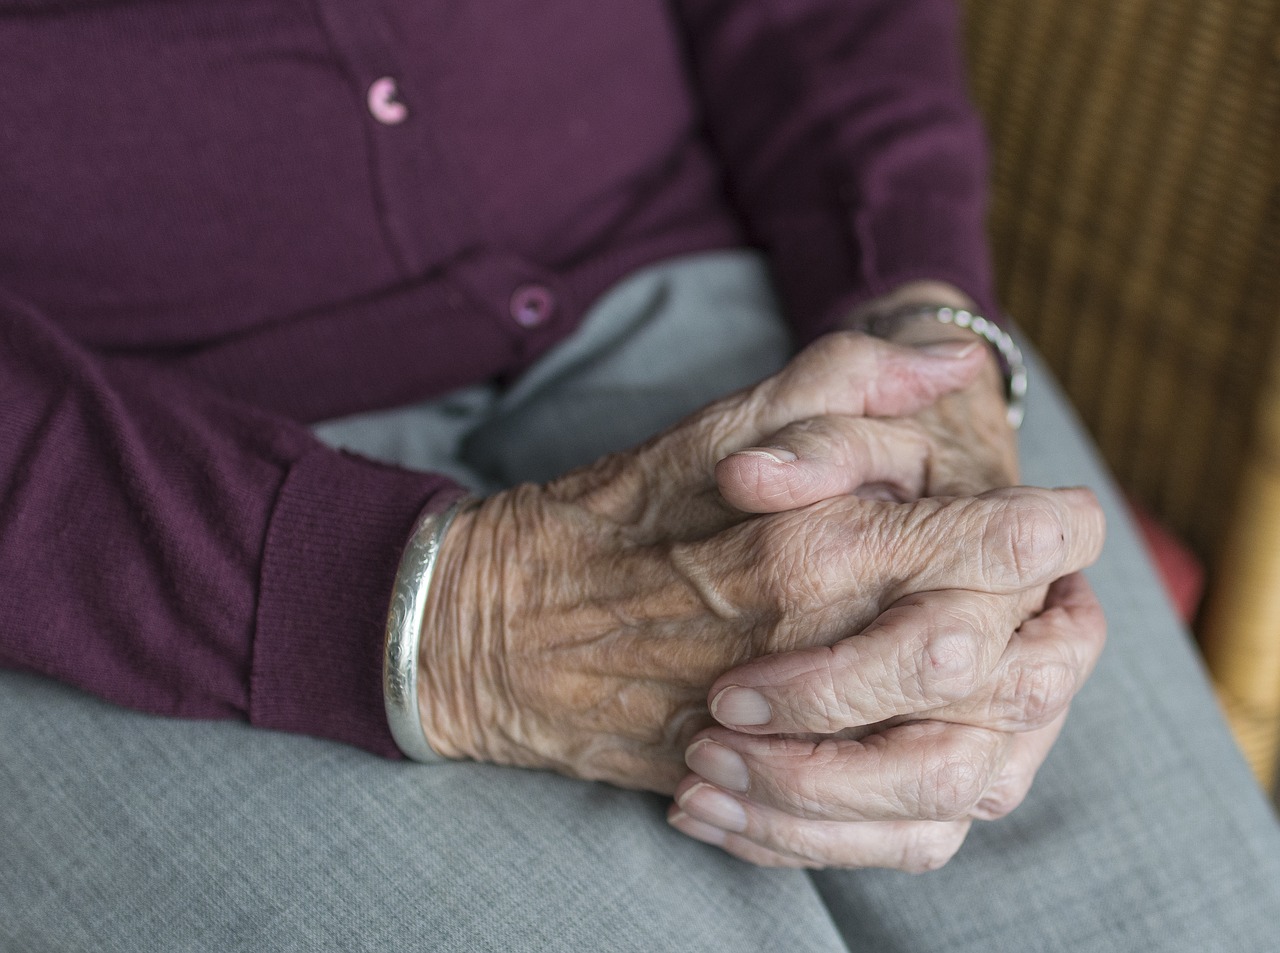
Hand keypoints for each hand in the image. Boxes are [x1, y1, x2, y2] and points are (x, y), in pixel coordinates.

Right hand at [416, 332, 1103, 799]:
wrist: (487, 633)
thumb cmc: (599, 522)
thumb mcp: (713, 427)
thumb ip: (841, 382)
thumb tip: (953, 360)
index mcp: (812, 546)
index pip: (995, 547)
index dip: (1053, 528)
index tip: (1059, 517)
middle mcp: (814, 648)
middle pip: (999, 662)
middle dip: (1038, 623)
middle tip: (1026, 592)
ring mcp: (790, 735)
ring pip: (964, 765)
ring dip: (1000, 719)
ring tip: (984, 674)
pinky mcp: (759, 793)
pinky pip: (894, 837)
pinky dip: (934, 802)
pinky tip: (920, 752)